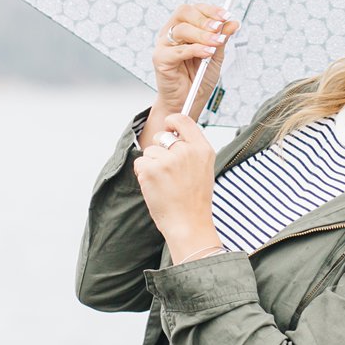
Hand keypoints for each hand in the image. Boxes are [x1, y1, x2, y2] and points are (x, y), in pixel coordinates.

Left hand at [131, 111, 220, 257]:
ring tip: (164, 184)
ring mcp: (168, 160)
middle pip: (162, 136)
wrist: (189, 224)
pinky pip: (140, 163)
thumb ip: (191, 149)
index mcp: (202, 149)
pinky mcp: (151, 170)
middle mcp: (186, 151)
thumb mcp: (203, 169)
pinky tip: (155, 187)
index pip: (184, 120)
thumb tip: (173, 134)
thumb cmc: (194, 201)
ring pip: (149, 152)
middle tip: (168, 172)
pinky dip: (143, 174)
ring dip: (151, 165)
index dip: (172, 121)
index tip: (168, 127)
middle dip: (159, 150)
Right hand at [152, 1, 239, 121]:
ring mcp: (163, 45)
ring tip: (216, 43)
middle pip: (184, 12)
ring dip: (202, 35)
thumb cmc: (199, 79)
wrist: (188, 103)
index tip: (226, 16)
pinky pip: (177, 50)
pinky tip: (207, 53)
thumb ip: (222, 39)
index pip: (194, 9)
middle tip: (219, 28)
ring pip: (181, 29)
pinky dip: (195, 50)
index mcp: (183, 28)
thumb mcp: (216, 57)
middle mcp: (171, 33)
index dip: (210, 10)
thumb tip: (233, 23)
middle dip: (205, 19)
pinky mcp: (160, 59)